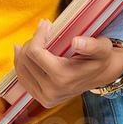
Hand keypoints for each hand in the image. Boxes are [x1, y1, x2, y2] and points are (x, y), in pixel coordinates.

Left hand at [5, 19, 122, 110]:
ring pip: (21, 69)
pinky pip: (22, 79)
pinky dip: (21, 64)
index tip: (45, 24)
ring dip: (24, 52)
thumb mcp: (102, 47)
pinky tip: (24, 53)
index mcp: (62, 78)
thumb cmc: (100, 57)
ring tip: (36, 41)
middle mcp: (51, 91)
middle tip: (43, 32)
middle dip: (31, 42)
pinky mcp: (41, 99)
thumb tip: (76, 42)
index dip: (37, 35)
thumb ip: (91, 45)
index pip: (35, 52)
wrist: (101, 75)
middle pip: (26, 60)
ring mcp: (45, 98)